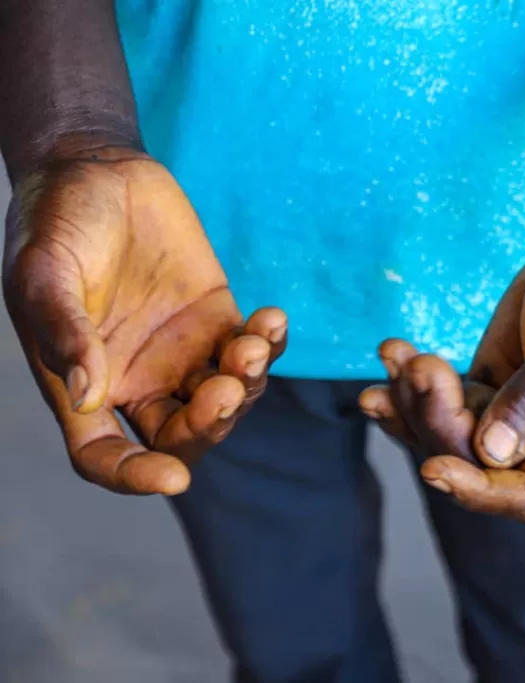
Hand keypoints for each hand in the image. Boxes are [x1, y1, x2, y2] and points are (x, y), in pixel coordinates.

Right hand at [2, 147, 286, 494]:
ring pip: (226, 399)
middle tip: (227, 386)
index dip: (134, 477)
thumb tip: (88, 396)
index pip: (104, 456)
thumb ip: (65, 333)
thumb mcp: (46, 274)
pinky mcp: (217, 319)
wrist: (97, 172)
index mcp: (85, 384)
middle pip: (181, 437)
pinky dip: (270, 344)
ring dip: (248, 382)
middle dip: (211, 425)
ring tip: (253, 338)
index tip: (173, 480)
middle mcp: (137, 378)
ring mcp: (181, 352)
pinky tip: (271, 318)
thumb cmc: (56, 222)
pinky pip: (253, 350)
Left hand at [361, 246, 524, 521]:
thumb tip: (492, 453)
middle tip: (419, 366)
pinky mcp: (487, 393)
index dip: (480, 492)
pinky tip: (391, 356)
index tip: (433, 468)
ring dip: (413, 401)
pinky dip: (409, 387)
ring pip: (449, 436)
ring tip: (396, 353)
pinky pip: (442, 407)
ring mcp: (512, 420)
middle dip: (436, 420)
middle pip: (475, 463)